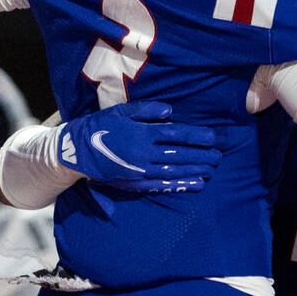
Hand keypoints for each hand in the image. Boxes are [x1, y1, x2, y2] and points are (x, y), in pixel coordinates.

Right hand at [58, 102, 220, 192]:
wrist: (78, 151)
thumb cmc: (101, 126)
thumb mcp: (121, 111)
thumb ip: (147, 110)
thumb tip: (171, 111)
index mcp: (142, 133)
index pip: (176, 134)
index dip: (196, 136)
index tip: (212, 137)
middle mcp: (144, 153)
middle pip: (179, 155)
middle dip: (201, 156)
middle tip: (218, 156)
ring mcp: (140, 170)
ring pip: (173, 171)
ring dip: (194, 171)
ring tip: (210, 170)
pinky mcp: (135, 182)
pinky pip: (161, 185)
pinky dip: (179, 185)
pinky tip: (194, 184)